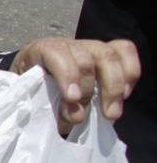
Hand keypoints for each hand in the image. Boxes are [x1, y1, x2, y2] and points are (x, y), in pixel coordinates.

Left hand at [12, 36, 140, 127]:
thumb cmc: (34, 90)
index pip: (55, 54)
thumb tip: (74, 117)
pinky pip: (126, 51)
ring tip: (111, 114)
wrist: (39, 79)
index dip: (67, 75)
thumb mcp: (32, 96)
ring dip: (113, 88)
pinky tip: (124, 95)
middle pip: (86, 59)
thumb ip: (47, 105)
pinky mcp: (108, 50)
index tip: (72, 99)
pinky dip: (129, 73)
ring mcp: (89, 45)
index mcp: (41, 51)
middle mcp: (67, 44)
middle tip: (83, 117)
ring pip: (108, 55)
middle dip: (88, 91)